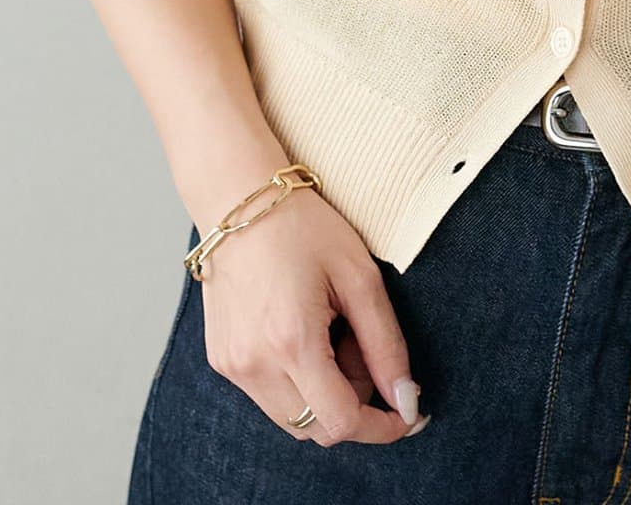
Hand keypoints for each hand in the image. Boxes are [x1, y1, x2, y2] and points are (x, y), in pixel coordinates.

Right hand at [194, 185, 428, 445]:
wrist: (240, 202)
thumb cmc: (304, 227)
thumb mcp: (360, 277)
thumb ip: (385, 344)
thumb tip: (406, 398)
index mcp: (292, 342)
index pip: (341, 422)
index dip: (381, 426)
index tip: (408, 413)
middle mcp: (255, 365)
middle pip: (317, 429)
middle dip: (354, 403)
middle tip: (364, 347)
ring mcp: (233, 367)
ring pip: (292, 419)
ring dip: (325, 395)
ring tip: (335, 333)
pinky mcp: (222, 361)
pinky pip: (269, 397)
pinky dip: (298, 382)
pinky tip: (306, 332)